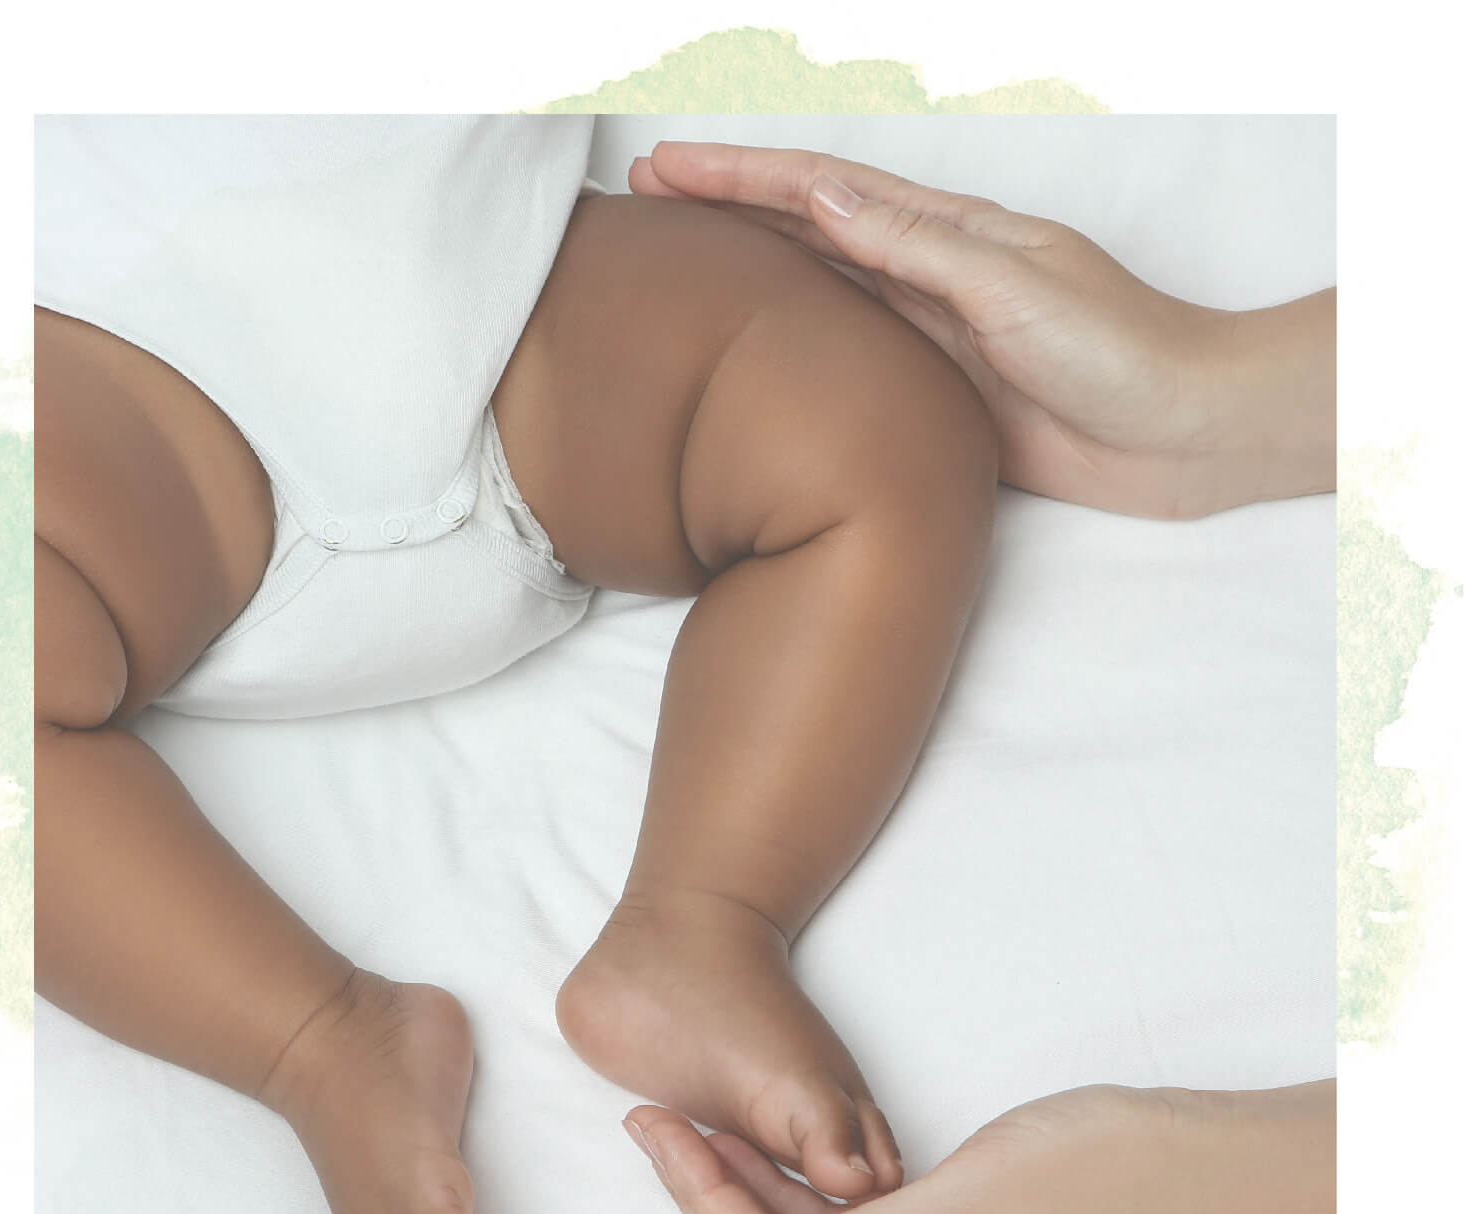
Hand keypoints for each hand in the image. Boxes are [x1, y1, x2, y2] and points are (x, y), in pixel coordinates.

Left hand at [625, 1080, 1333, 1213]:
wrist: (1211, 1166)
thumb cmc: (1116, 1160)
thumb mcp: (994, 1185)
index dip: (705, 1200)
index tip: (655, 1128)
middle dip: (709, 1195)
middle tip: (652, 1118)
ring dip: (750, 1192)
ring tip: (693, 1125)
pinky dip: (803, 1196)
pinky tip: (773, 1151)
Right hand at [631, 142, 1333, 520]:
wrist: (1178, 433)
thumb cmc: (1119, 348)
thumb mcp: (1012, 285)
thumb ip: (917, 247)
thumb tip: (823, 200)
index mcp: (949, 232)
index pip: (823, 190)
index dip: (742, 175)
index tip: (668, 167)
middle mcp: (930, 274)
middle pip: (808, 227)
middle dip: (727, 206)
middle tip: (648, 194)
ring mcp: (929, 335)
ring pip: (819, 287)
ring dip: (750, 264)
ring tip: (681, 253)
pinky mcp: (934, 396)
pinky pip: (848, 359)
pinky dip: (796, 340)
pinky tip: (758, 344)